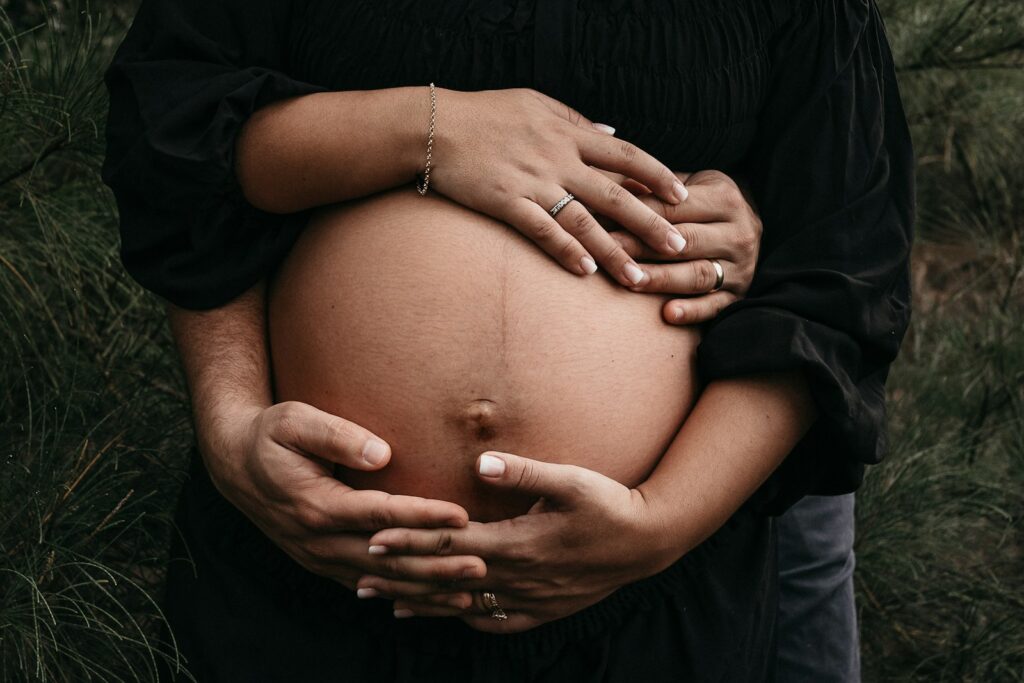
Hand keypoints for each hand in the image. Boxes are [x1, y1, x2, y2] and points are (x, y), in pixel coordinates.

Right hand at [202, 401, 485, 599]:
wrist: (236, 467)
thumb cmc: (270, 436)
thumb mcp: (292, 422)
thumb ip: (336, 435)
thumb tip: (383, 453)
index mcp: (315, 504)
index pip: (380, 514)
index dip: (422, 516)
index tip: (462, 515)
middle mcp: (318, 540)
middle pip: (387, 558)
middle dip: (436, 562)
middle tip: (482, 562)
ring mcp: (320, 557)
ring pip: (382, 580)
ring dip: (427, 586)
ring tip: (470, 588)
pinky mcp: (325, 563)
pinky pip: (370, 585)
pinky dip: (404, 595)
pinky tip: (435, 599)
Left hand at [356, 452, 678, 632]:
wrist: (647, 542)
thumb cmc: (608, 503)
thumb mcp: (571, 480)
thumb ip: (524, 473)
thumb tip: (480, 463)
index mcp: (519, 543)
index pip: (451, 543)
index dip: (410, 540)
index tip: (373, 536)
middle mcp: (518, 577)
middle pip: (447, 579)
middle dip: (402, 576)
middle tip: (359, 574)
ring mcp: (530, 598)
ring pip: (465, 604)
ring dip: (422, 601)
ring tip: (386, 600)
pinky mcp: (543, 610)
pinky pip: (495, 622)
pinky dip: (463, 618)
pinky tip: (444, 614)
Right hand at [431, 87, 690, 287]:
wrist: (436, 126)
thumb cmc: (486, 113)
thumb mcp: (537, 104)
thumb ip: (576, 120)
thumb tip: (612, 133)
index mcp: (569, 133)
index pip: (627, 156)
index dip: (658, 176)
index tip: (683, 197)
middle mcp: (558, 159)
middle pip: (615, 195)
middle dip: (651, 224)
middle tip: (679, 248)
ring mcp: (533, 183)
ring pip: (584, 221)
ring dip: (614, 252)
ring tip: (637, 278)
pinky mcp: (506, 203)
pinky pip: (542, 231)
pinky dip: (565, 251)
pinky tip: (585, 272)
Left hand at [596, 169, 762, 324]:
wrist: (748, 227)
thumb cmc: (704, 205)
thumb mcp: (688, 186)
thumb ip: (655, 188)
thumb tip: (614, 188)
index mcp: (726, 198)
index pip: (675, 208)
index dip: (636, 214)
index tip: (601, 221)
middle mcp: (739, 233)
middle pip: (686, 242)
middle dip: (642, 247)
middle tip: (608, 251)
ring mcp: (741, 267)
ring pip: (699, 274)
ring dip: (663, 279)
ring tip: (631, 281)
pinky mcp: (740, 295)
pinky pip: (716, 306)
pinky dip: (693, 311)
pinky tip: (668, 314)